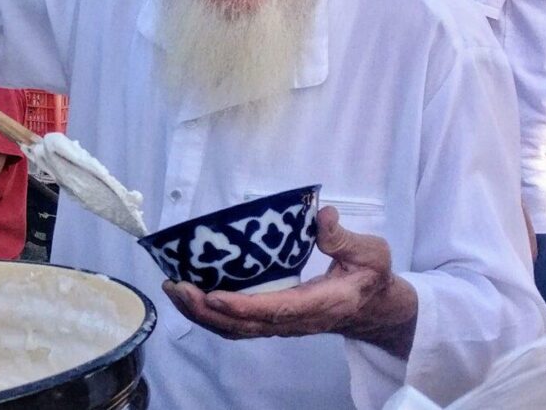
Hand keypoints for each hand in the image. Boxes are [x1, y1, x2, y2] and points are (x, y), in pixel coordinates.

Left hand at [162, 207, 417, 358]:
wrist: (373, 306)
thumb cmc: (369, 275)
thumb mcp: (371, 253)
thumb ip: (344, 238)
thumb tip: (323, 216)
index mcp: (320, 304)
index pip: (275, 310)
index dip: (242, 306)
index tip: (212, 295)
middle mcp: (295, 320)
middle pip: (244, 325)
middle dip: (206, 310)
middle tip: (176, 287)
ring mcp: (281, 324)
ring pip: (235, 329)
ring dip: (201, 314)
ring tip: (172, 290)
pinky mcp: (271, 320)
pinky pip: (236, 325)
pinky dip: (209, 315)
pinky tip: (189, 297)